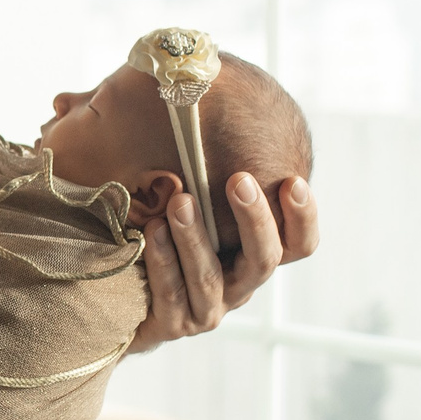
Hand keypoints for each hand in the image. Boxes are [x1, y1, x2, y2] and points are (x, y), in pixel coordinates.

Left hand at [127, 173, 317, 354]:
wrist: (118, 285)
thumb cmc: (161, 220)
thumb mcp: (188, 187)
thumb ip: (205, 157)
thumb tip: (205, 96)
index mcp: (255, 252)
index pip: (299, 242)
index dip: (303, 216)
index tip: (292, 181)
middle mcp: (239, 284)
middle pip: (265, 260)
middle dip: (254, 219)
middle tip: (239, 180)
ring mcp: (208, 307)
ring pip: (212, 278)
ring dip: (197, 238)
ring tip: (180, 202)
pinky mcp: (173, 323)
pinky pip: (171, 295)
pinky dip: (164, 262)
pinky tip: (152, 231)